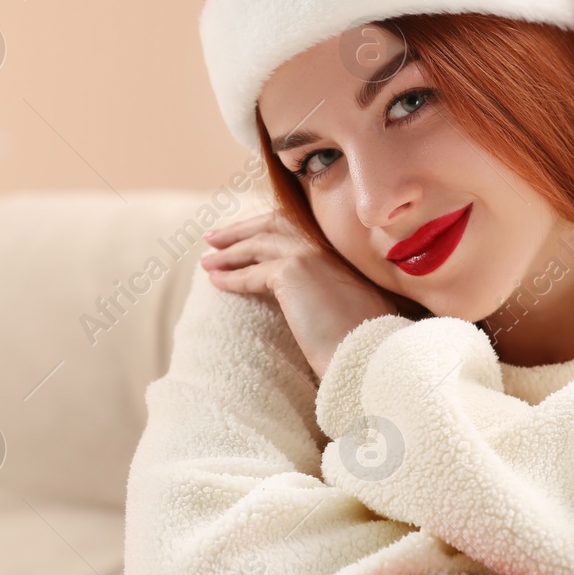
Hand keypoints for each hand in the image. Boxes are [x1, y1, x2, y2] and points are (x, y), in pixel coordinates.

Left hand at [200, 209, 403, 379]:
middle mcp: (324, 242)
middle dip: (238, 230)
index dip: (263, 226)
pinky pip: (252, 273)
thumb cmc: (361, 336)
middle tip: (212, 238)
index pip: (291, 223)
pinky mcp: (293, 271)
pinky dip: (231, 278)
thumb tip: (298, 289)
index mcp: (337, 246)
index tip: (242, 232)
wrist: (367, 350)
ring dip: (228, 253)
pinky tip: (216, 282)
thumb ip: (324, 283)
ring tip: (206, 261)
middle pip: (270, 224)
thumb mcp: (345, 299)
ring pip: (257, 244)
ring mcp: (309, 253)